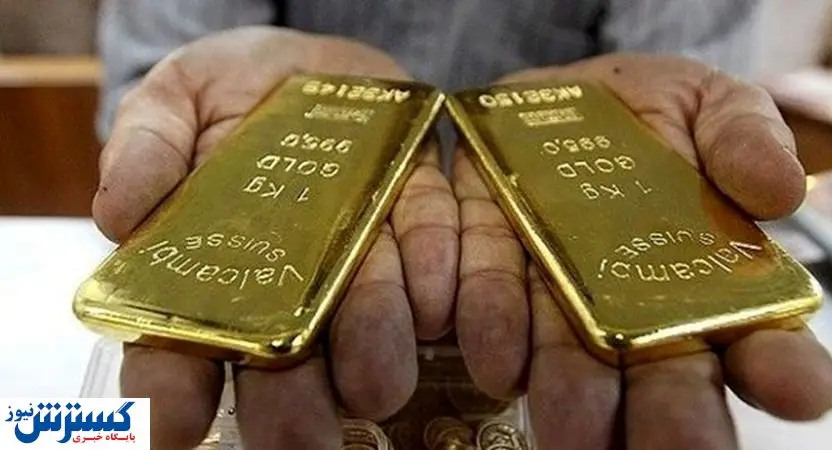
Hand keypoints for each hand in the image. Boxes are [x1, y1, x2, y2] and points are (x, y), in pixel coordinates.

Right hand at [94, 27, 457, 448]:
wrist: (325, 65)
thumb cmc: (238, 87)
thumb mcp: (180, 96)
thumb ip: (148, 142)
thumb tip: (118, 211)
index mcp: (215, 273)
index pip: (178, 348)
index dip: (172, 392)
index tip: (173, 426)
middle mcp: (293, 291)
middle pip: (284, 369)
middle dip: (289, 410)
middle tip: (299, 442)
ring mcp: (363, 267)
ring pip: (369, 330)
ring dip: (373, 359)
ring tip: (378, 385)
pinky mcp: (424, 231)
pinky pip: (438, 258)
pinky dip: (439, 281)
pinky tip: (437, 307)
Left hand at [453, 54, 831, 448]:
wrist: (548, 96)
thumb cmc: (647, 108)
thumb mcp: (707, 102)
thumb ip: (743, 135)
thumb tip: (779, 190)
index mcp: (708, 278)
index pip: (760, 336)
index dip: (784, 367)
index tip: (800, 387)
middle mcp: (634, 310)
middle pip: (662, 377)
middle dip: (668, 415)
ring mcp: (556, 298)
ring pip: (570, 359)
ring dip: (573, 394)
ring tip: (571, 428)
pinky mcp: (488, 269)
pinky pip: (487, 299)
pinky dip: (491, 326)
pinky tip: (496, 363)